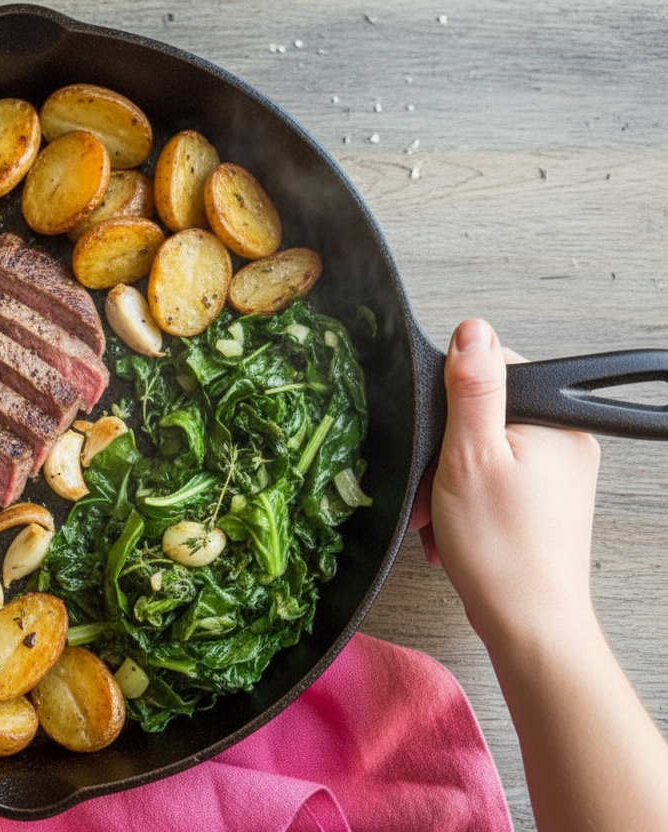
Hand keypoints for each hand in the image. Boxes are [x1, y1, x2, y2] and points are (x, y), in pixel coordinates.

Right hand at [418, 318, 600, 644]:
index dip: (449, 402)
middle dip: (443, 453)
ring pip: (482, 450)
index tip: (436, 442)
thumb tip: (474, 329)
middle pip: (483, 414)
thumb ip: (472, 388)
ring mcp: (557, 474)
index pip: (493, 371)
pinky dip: (465, 500)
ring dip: (448, 481)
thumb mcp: (469, 456)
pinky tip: (453, 527)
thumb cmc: (501, 551)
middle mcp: (565, 442)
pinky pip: (493, 480)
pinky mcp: (544, 501)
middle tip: (433, 491)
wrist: (527, 623)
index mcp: (555, 421)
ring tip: (441, 516)